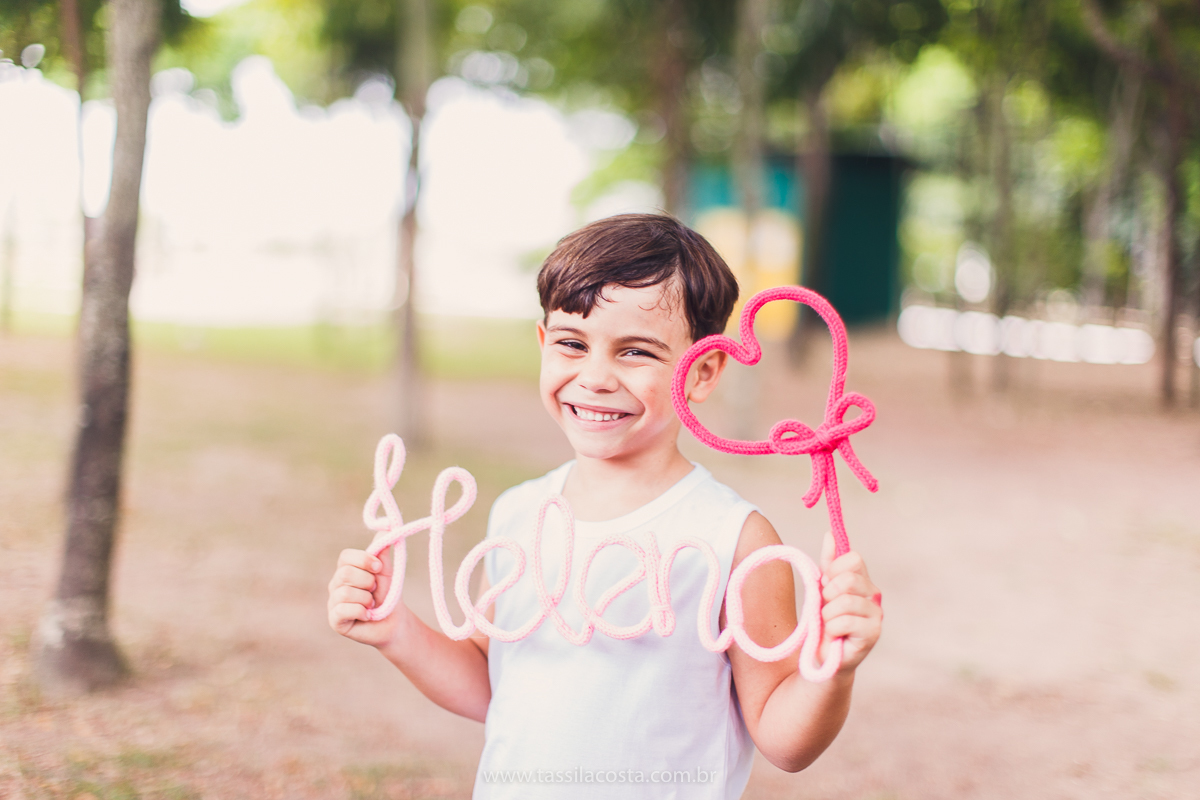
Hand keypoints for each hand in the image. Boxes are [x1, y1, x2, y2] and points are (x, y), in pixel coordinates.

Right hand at [327, 548, 401, 647]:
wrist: (394, 621)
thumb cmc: (387, 594)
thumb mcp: (385, 569)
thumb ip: (382, 548)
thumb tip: (386, 525)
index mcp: (345, 569)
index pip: (345, 557)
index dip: (363, 560)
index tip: (378, 567)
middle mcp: (335, 585)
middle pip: (345, 573)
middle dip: (367, 582)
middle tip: (375, 590)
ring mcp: (333, 603)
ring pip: (346, 592)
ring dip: (367, 599)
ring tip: (372, 605)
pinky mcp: (335, 621)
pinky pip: (344, 610)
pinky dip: (361, 612)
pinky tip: (367, 615)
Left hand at [818, 531, 881, 672]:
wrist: (821, 655)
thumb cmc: (823, 621)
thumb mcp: (821, 588)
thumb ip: (828, 563)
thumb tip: (830, 534)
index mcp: (862, 580)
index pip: (853, 559)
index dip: (834, 570)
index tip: (826, 585)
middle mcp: (874, 594)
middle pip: (849, 579)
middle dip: (828, 594)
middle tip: (827, 608)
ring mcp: (876, 614)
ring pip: (844, 601)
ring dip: (827, 615)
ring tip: (831, 624)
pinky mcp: (873, 633)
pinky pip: (843, 621)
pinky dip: (831, 629)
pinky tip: (836, 636)